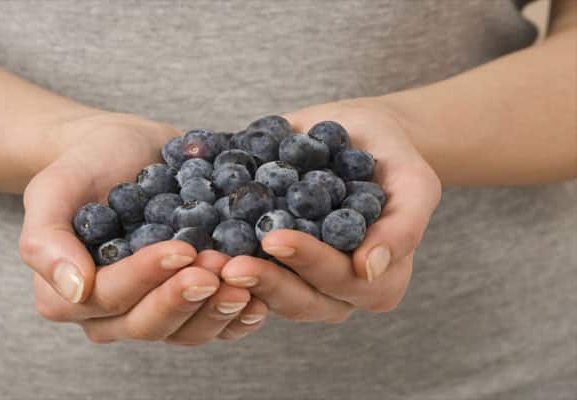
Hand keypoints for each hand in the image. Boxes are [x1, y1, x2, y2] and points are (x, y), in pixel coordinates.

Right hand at [18, 112, 266, 343]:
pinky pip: (213, 326)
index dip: (146, 277)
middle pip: (148, 323)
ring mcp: (152, 310)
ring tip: (244, 279)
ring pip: (184, 332)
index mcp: (68, 294)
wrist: (126, 151)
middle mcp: (110, 313)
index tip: (181, 249)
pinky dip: (237, 318)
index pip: (109, 297)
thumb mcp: (54, 187)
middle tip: (217, 266)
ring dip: (216, 310)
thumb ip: (45, 238)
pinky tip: (259, 298)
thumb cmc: (87, 165)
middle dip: (185, 297)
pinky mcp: (188, 303)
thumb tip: (73, 289)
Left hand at [221, 99, 440, 320]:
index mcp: (377, 280)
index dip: (309, 262)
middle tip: (230, 264)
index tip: (275, 238)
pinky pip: (245, 275)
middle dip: (265, 282)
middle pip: (299, 299)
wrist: (353, 134)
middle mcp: (336, 291)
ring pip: (267, 296)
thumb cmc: (390, 155)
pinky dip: (220, 261)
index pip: (341, 279)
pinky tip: (193, 245)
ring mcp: (300, 282)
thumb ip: (404, 225)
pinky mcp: (270, 266)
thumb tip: (369, 269)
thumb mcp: (413, 181)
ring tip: (206, 262)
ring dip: (236, 282)